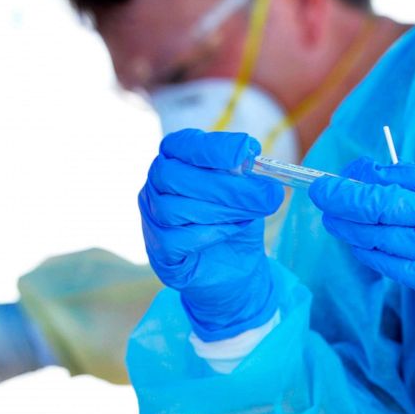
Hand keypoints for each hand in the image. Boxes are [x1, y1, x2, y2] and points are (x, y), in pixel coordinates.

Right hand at [138, 129, 283, 340]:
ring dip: (218, 211)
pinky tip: (229, 232)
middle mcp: (155, 186)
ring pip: (171, 209)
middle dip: (221, 185)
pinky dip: (208, 234)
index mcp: (175, 160)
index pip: (181, 145)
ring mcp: (152, 219)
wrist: (236, 269)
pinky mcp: (158, 251)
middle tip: (262, 195)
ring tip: (246, 216)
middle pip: (172, 176)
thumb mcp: (247, 191)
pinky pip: (174, 239)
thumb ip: (243, 173)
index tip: (245, 151)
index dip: (212, 147)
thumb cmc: (237, 219)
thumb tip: (248, 158)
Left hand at [309, 158, 414, 350]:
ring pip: (378, 236)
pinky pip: (389, 264)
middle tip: (319, 192)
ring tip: (330, 216)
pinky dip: (367, 251)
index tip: (345, 175)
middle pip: (379, 205)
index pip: (397, 177)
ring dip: (348, 226)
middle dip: (344, 198)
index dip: (364, 177)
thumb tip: (384, 178)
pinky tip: (353, 242)